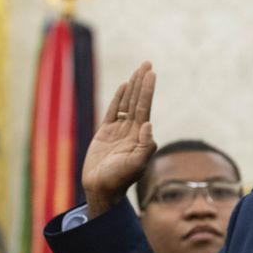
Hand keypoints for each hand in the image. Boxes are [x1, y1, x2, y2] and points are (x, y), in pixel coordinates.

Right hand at [82, 61, 156, 217]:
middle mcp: (131, 130)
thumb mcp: (136, 165)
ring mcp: (118, 131)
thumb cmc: (119, 180)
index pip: (144, 108)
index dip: (147, 90)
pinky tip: (123, 87)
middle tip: (147, 63)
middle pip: (138, 101)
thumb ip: (145, 146)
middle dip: (142, 82)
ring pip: (126, 103)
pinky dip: (118, 99)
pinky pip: (113, 111)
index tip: (151, 73)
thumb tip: (148, 124)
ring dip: (132, 87)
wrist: (101, 189)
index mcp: (140, 136)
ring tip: (138, 70)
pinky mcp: (105, 133)